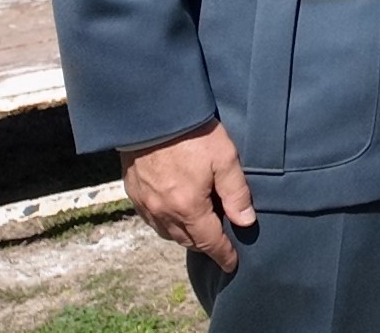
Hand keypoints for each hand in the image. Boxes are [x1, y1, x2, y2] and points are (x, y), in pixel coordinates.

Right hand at [120, 121, 255, 271]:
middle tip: (219, 243)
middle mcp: (164, 212)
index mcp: (188, 207)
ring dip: (185, 235)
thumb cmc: (193, 134)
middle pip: (187, 240)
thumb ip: (236, 192)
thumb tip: (246, 222)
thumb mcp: (225, 158)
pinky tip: (174, 213)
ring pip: (168, 233)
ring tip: (199, 228)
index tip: (232, 263)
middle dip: (205, 245)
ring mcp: (146, 204)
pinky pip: (152, 220)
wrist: (152, 116)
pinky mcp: (134, 193)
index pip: (209, 241)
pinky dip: (166, 223)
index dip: (222, 254)